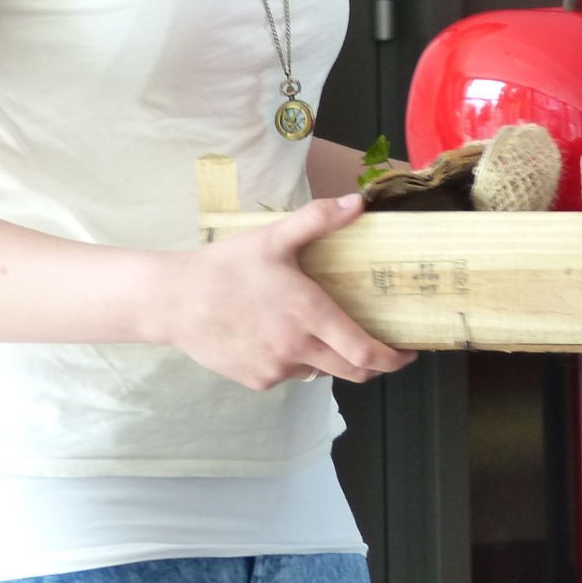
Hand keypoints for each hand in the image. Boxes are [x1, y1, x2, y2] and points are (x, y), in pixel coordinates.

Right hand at [165, 193, 415, 389]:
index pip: (365, 352)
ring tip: (318, 330)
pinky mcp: (256, 381)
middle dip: (373, 365)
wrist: (173, 301)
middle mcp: (298, 349)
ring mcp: (276, 370)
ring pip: (318, 371)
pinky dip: (294, 360)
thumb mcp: (273, 238)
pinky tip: (277, 335)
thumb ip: (319, 220)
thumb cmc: (226, 267)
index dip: (393, 358)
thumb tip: (358, 202)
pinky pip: (288, 374)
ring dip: (329, 357)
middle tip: (381, 350)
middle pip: (351, 371)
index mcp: (309, 314)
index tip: (408, 353)